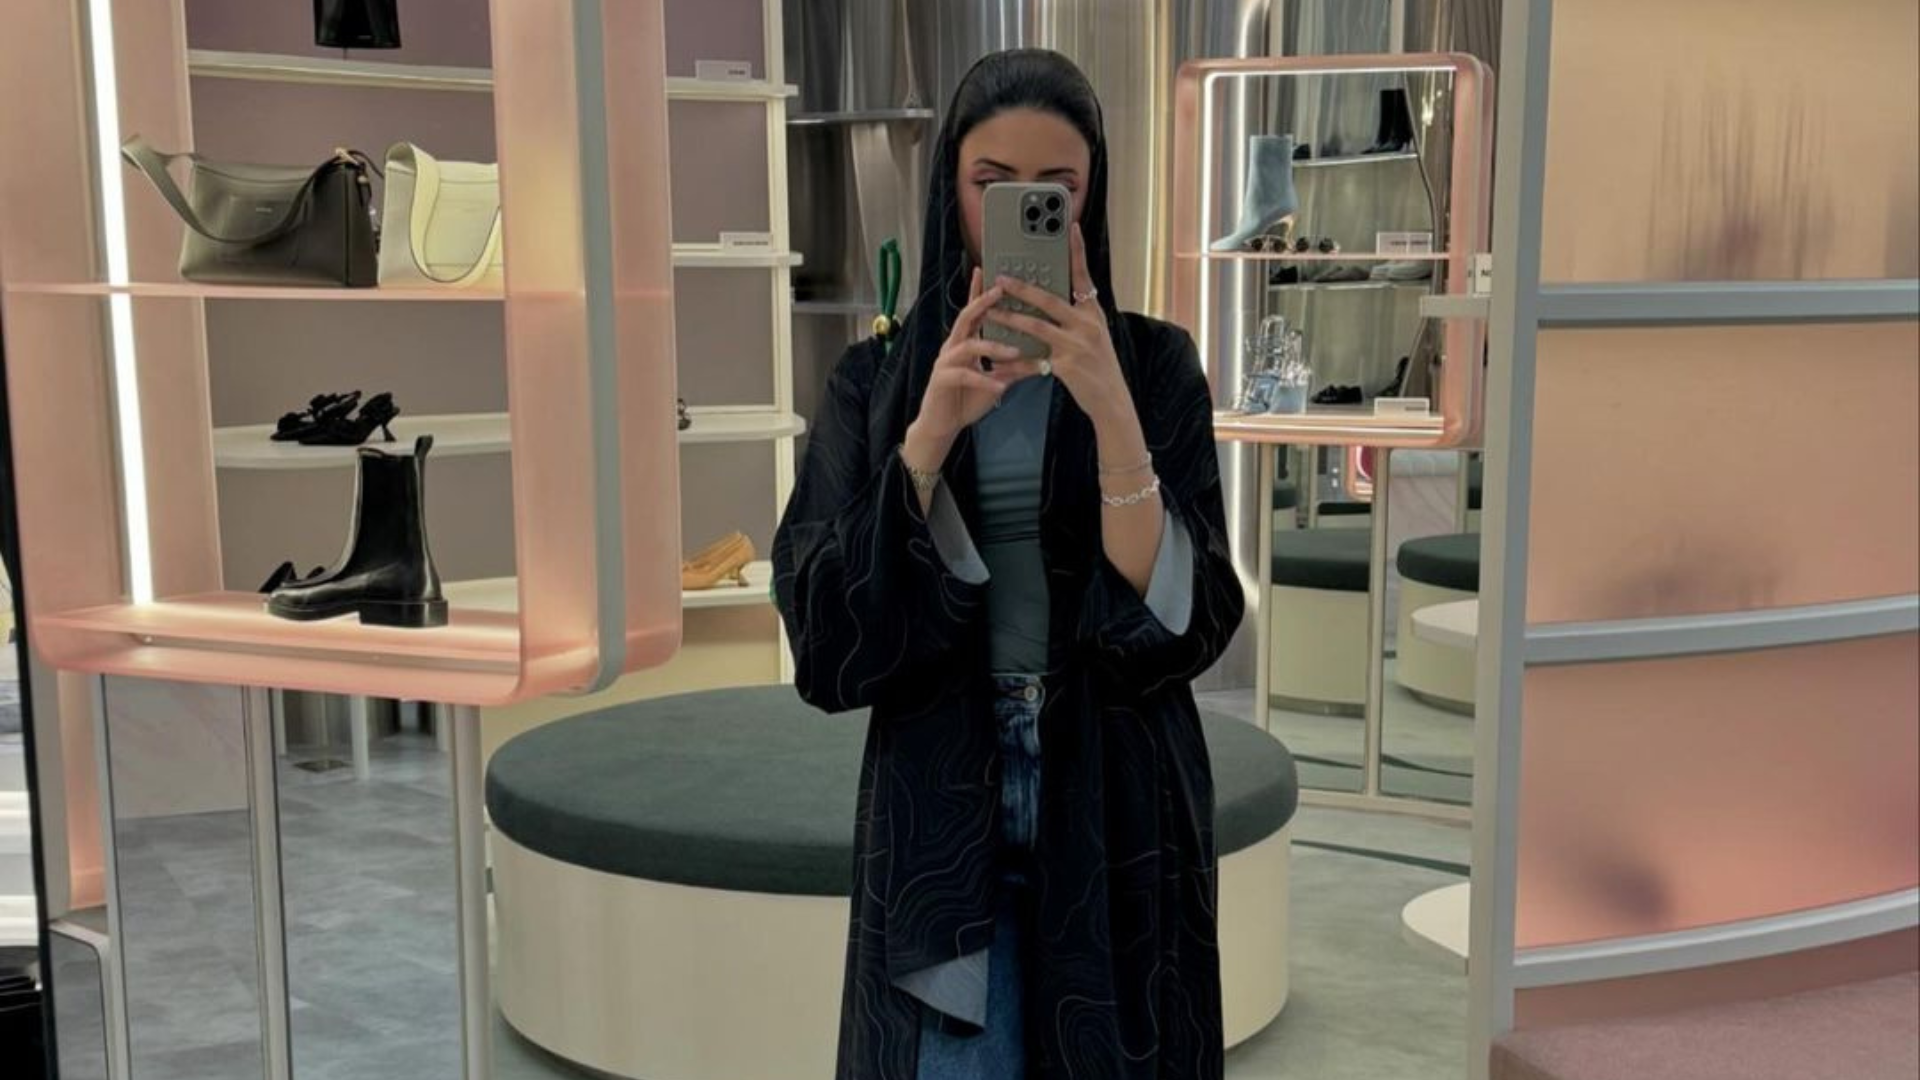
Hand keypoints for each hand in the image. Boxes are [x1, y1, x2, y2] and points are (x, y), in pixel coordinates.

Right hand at [909, 267, 1035, 448]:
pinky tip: (998, 386)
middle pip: (966, 318)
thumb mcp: (996, 383)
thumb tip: (1041, 361)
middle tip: (1000, 291)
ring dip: (992, 347)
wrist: (942, 425)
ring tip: (1015, 352)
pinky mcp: (942, 381)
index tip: (988, 272)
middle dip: (982, 303)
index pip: (973, 312)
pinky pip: (963, 375)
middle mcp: (953, 347)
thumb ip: (1013, 370)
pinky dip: (982, 379)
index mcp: (965, 343)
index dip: (978, 292)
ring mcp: (945, 363)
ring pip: (967, 346)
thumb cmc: (966, 400)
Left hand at [984, 223, 1130, 426]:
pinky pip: (1034, 361)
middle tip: (1000, 278)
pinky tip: (998, 363)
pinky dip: (1014, 362)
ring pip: (1036, 326)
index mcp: (1093, 313)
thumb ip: (1076, 317)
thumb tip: (1050, 301)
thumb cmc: (1100, 368)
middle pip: (1049, 299)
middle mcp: (1087, 324)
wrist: (1112, 401)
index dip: (1077, 250)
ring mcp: (1077, 344)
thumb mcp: (1094, 335)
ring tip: (990, 313)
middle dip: (1022, 288)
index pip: (1083, 276)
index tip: (1070, 227)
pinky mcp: (1067, 366)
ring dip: (1010, 319)